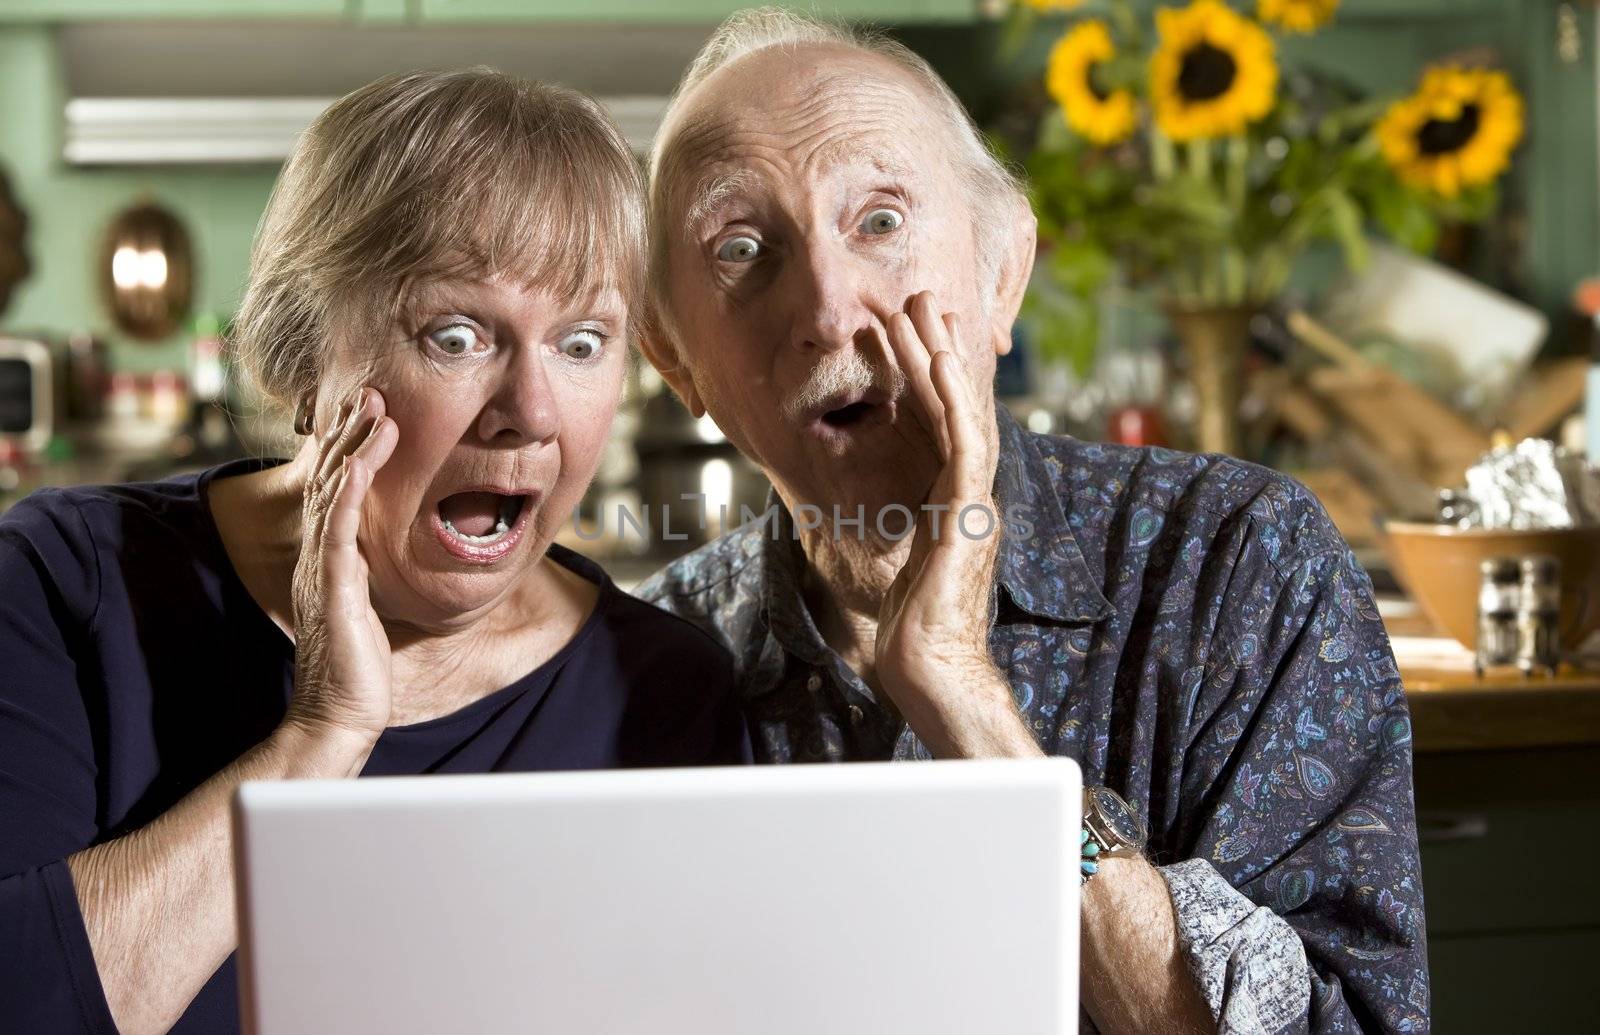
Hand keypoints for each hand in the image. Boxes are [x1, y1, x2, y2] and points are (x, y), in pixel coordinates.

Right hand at [283, 387, 398, 746]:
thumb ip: (372, 574)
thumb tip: (388, 552)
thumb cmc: (358, 666)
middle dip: (349, 433)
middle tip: (370, 390)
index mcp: (331, 558)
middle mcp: (320, 556)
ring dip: (353, 449)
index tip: (371, 410)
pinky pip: (336, 531)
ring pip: (333, 494)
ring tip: (373, 410)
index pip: (337, 489)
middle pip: (330, 479)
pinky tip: (358, 465)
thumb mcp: (370, 607)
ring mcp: (323, 569)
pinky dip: (346, 494)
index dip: (351, 447)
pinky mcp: (332, 588)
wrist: (338, 714)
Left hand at [873, 292, 1038, 757]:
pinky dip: (954, 399)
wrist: (929, 666)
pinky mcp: (970, 512)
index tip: (908, 332)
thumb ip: (896, 523)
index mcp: (952, 499)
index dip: (922, 376)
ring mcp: (973, 499)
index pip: (936, 424)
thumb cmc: (911, 627)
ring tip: (923, 308)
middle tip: (918, 297)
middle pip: (951, 406)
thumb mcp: (897, 558)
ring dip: (940, 357)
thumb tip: (868, 503)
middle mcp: (968, 492)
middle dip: (933, 350)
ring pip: (960, 412)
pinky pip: (963, 443)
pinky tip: (940, 361)